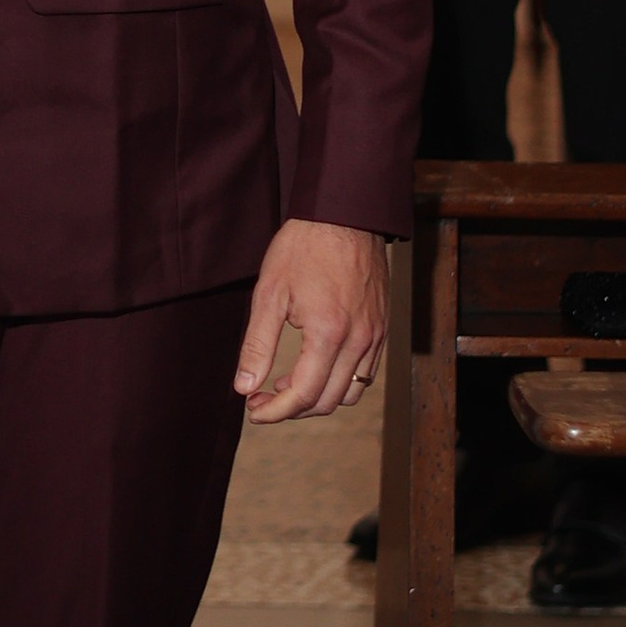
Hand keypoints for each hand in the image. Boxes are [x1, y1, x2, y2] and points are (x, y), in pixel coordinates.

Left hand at [234, 220, 387, 420]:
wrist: (344, 215)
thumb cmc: (303, 248)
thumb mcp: (269, 293)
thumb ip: (257, 345)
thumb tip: (244, 387)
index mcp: (329, 333)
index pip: (303, 394)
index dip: (275, 411)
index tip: (252, 410)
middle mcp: (359, 340)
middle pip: (328, 401)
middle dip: (291, 409)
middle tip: (261, 398)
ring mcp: (375, 335)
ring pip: (351, 392)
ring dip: (317, 399)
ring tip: (284, 384)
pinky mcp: (381, 328)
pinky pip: (365, 373)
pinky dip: (339, 382)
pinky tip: (312, 366)